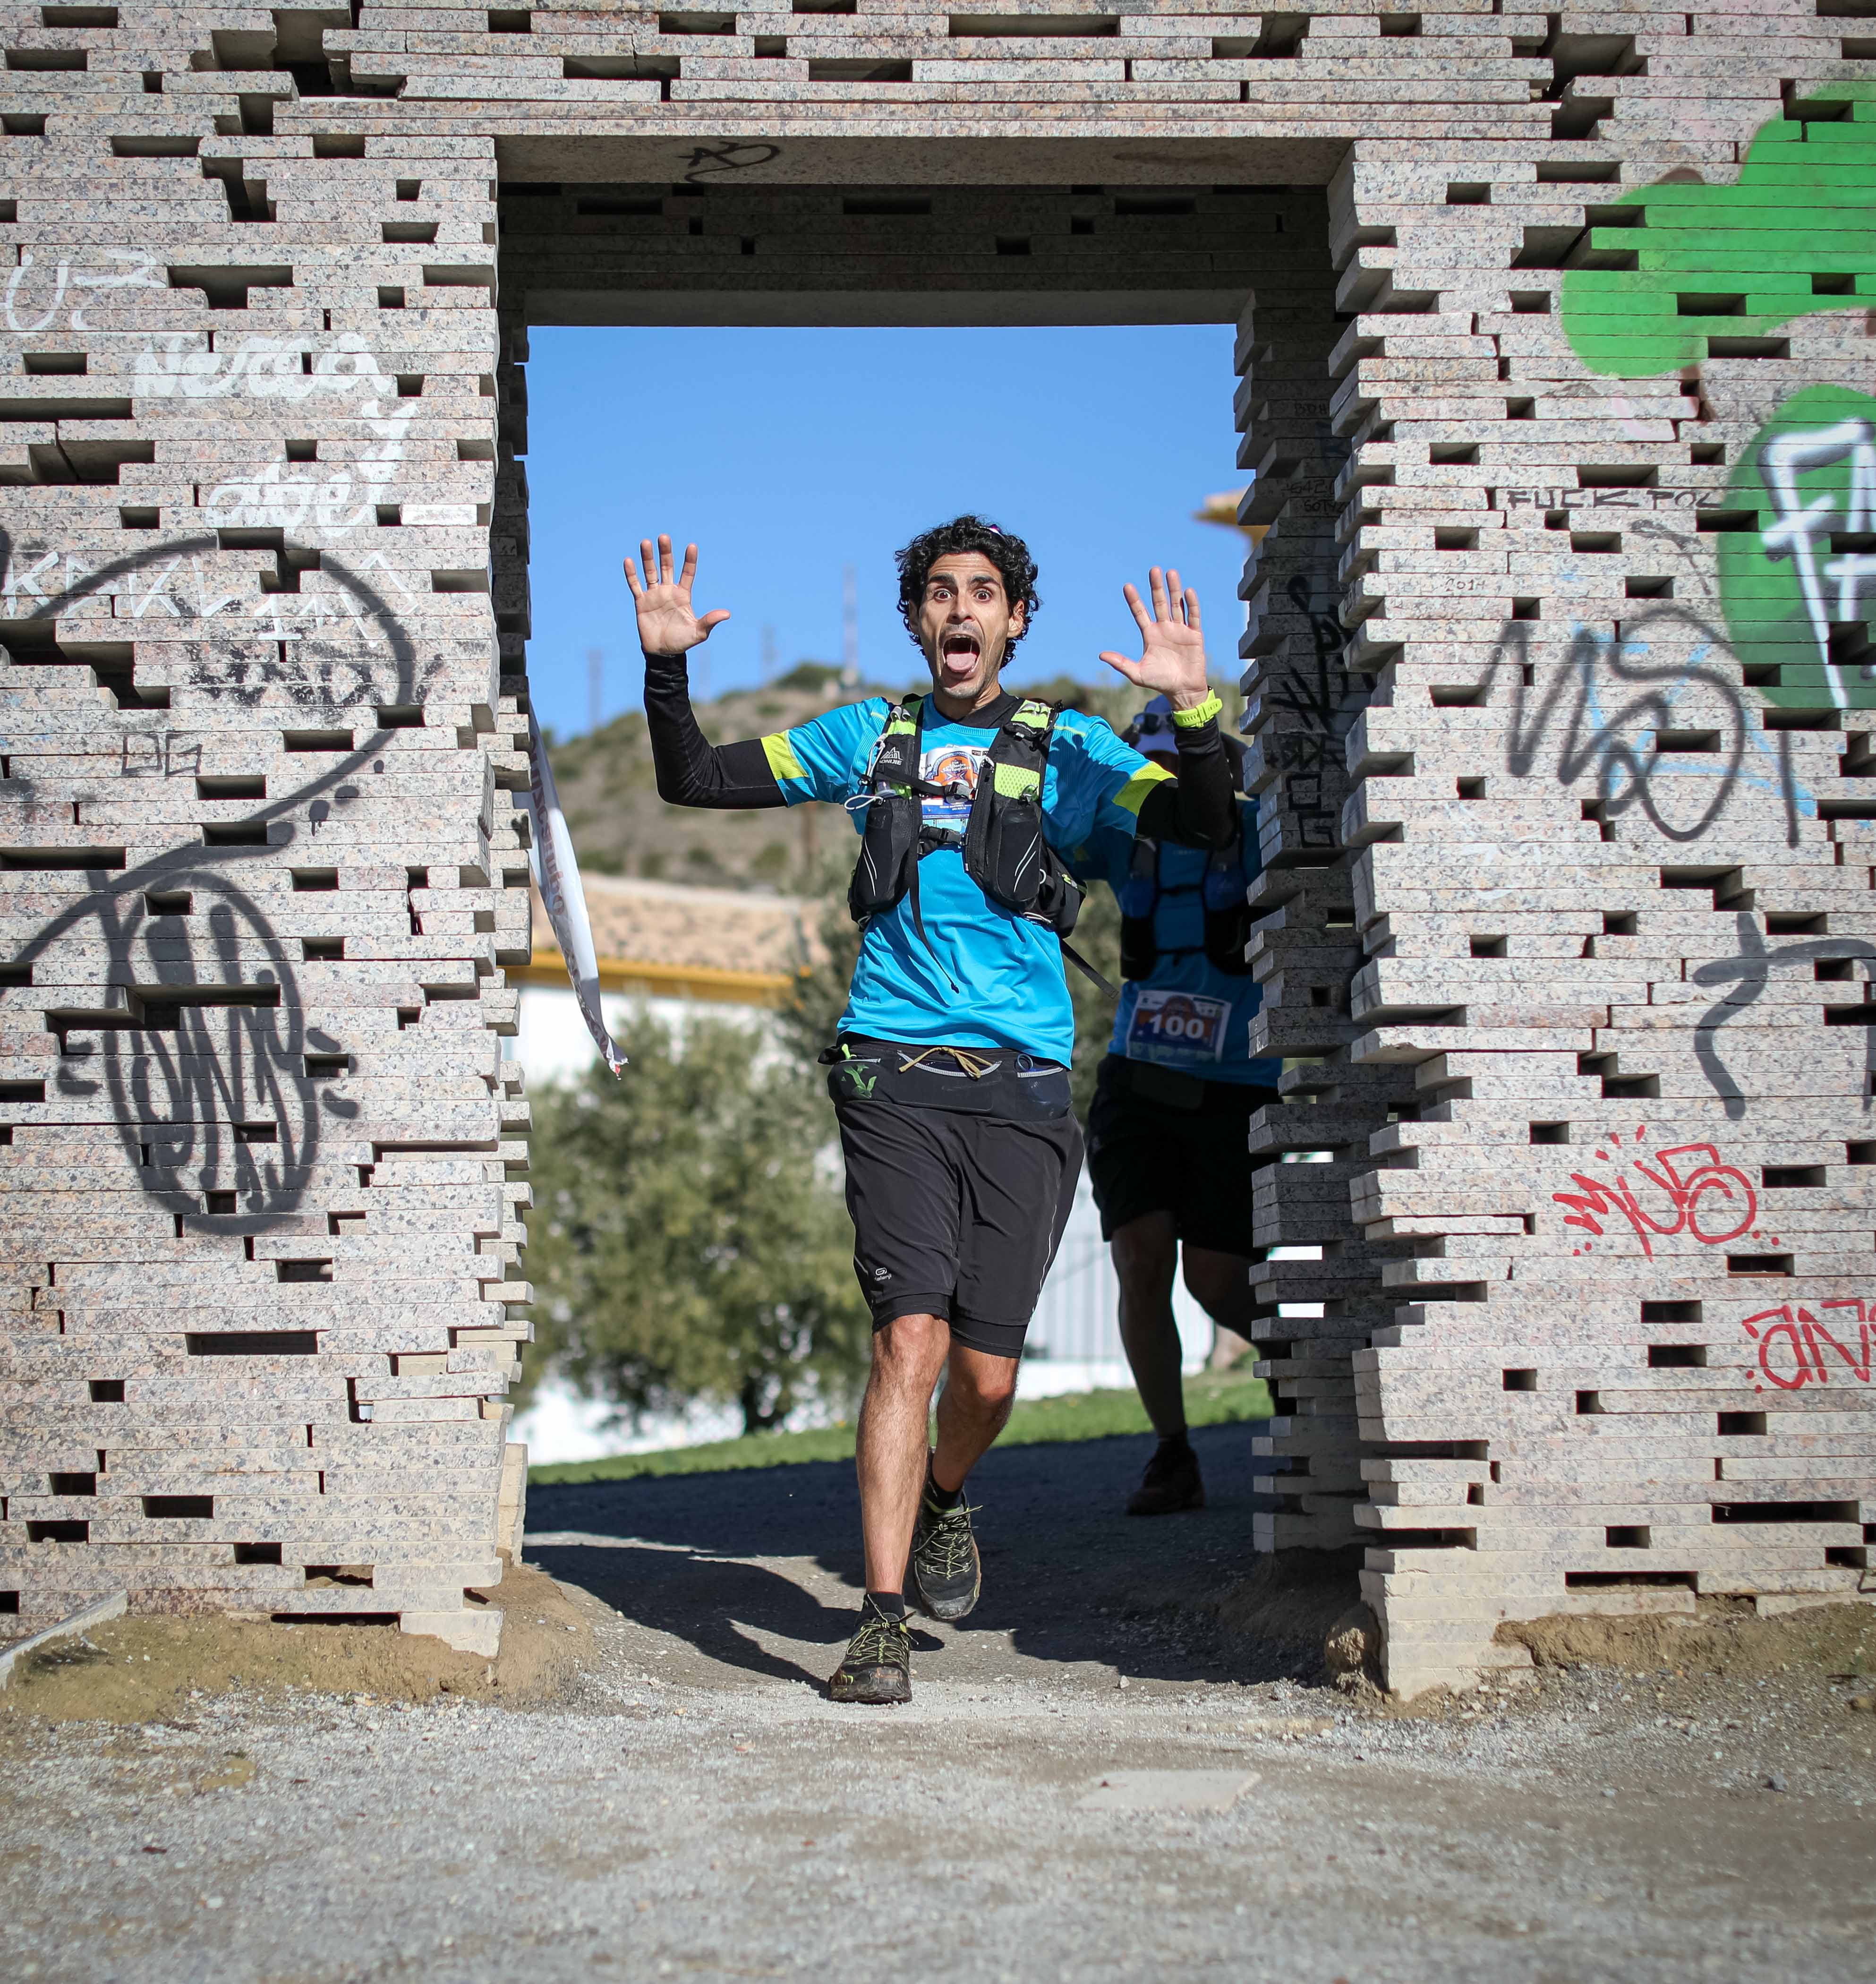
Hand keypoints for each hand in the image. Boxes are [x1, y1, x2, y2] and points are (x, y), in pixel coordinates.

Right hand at [624, 534, 729, 654]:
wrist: (663, 652)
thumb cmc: (682, 642)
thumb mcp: (698, 632)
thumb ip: (709, 621)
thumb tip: (727, 614)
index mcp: (683, 595)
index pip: (687, 573)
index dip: (689, 561)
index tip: (692, 546)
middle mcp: (668, 591)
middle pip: (667, 567)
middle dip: (665, 552)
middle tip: (664, 537)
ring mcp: (654, 595)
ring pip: (650, 572)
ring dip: (648, 558)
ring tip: (646, 542)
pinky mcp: (641, 602)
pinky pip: (635, 585)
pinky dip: (631, 574)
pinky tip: (628, 560)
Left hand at [1098, 566, 1209, 709]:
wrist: (1182, 690)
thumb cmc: (1160, 682)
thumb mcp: (1137, 673)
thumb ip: (1121, 663)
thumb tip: (1101, 655)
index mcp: (1150, 634)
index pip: (1140, 613)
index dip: (1134, 600)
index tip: (1127, 586)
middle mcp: (1164, 628)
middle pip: (1159, 603)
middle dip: (1156, 587)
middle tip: (1153, 570)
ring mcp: (1179, 629)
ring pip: (1176, 605)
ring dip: (1174, 589)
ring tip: (1171, 573)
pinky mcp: (1194, 634)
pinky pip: (1193, 616)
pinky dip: (1191, 604)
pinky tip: (1187, 591)